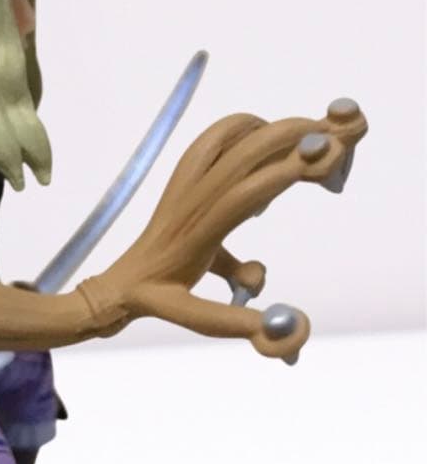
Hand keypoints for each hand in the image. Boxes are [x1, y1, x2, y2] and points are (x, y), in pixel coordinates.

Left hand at [93, 100, 365, 360]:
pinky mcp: (185, 173)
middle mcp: (193, 196)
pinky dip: (249, 131)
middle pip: (248, 148)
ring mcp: (187, 180)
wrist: (122, 283)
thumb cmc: (160, 300)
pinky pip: (218, 137)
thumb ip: (241, 324)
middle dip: (298, 135)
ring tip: (313, 143)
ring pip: (234, 135)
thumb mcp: (197, 318)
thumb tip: (292, 333)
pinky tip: (268, 152)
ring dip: (276, 130)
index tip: (330, 158)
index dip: (290, 170)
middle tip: (341, 138)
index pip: (248, 190)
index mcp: (198, 229)